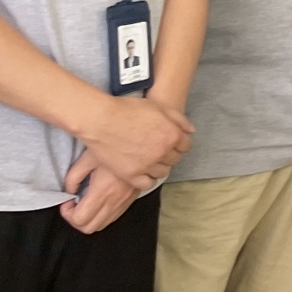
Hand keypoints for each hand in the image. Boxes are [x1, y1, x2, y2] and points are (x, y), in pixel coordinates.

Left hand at [60, 150, 138, 232]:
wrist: (142, 145)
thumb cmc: (114, 148)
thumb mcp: (87, 158)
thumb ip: (73, 177)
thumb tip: (69, 191)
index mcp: (102, 191)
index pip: (79, 219)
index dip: (67, 214)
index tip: (68, 201)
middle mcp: (114, 201)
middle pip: (89, 228)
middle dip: (76, 220)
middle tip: (74, 205)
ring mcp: (124, 202)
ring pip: (101, 226)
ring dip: (89, 220)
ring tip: (86, 204)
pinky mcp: (131, 200)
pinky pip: (112, 218)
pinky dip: (101, 216)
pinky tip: (99, 201)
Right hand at [76, 94, 191, 190]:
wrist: (100, 120)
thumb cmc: (128, 109)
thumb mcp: (158, 107)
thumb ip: (178, 119)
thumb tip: (191, 131)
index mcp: (172, 135)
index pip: (186, 146)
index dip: (179, 142)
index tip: (170, 142)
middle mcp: (163, 151)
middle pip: (175, 159)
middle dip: (170, 154)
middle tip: (159, 149)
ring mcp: (147, 164)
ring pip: (163, 172)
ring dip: (159, 166)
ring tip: (150, 160)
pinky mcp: (131, 175)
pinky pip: (147, 184)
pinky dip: (147, 179)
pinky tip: (143, 172)